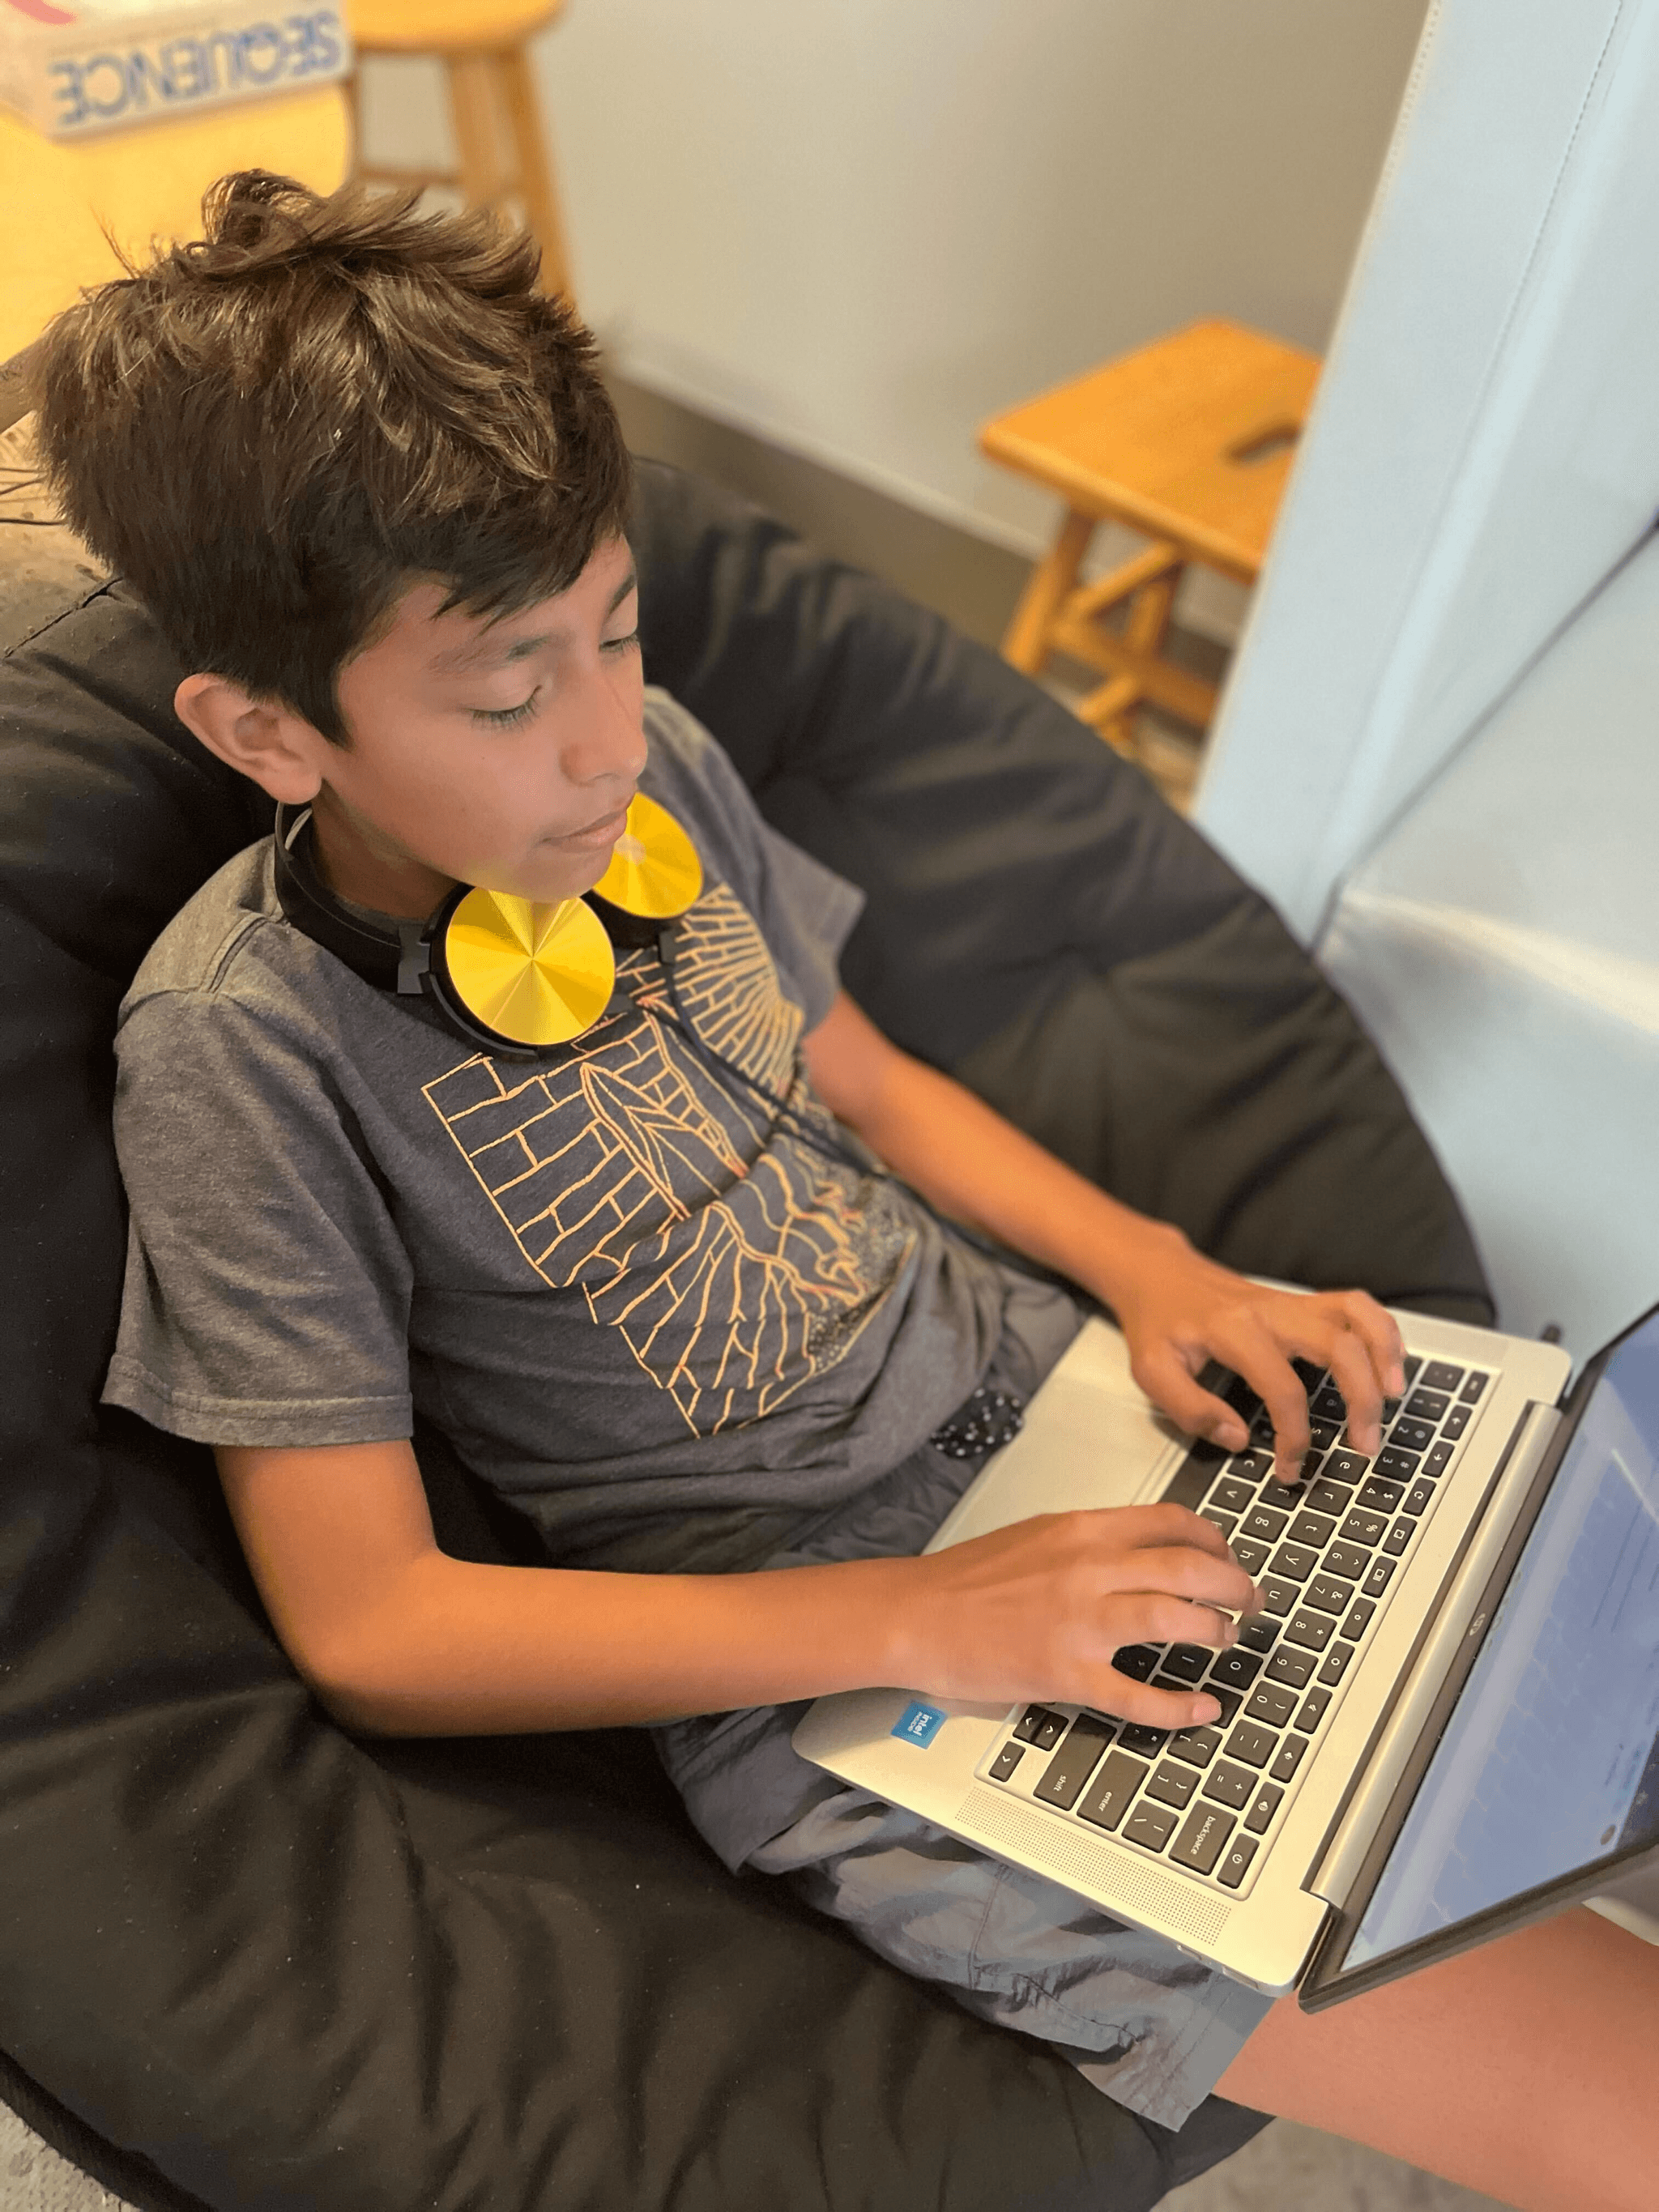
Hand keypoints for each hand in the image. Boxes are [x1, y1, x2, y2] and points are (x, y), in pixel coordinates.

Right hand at [896, 1504, 1256, 1729]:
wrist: (917, 1615)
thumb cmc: (969, 1579)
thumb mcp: (1037, 1535)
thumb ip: (1091, 1540)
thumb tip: (1144, 1550)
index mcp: (1082, 1529)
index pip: (1172, 1522)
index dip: (1214, 1540)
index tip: (1227, 1555)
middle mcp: (1089, 1568)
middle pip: (1190, 1567)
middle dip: (1234, 1584)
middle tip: (1250, 1601)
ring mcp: (1081, 1622)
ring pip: (1176, 1619)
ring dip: (1216, 1630)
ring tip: (1227, 1640)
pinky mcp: (1067, 1674)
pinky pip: (1138, 1696)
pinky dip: (1179, 1707)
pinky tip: (1203, 1709)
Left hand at [1102, 1224, 1405, 1482]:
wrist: (1159, 1274)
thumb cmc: (1158, 1323)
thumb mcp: (1153, 1371)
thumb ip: (1191, 1410)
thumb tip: (1240, 1439)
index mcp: (1233, 1330)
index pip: (1283, 1388)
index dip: (1294, 1437)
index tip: (1290, 1468)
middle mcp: (1271, 1311)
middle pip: (1338, 1345)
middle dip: (1361, 1397)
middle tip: (1366, 1444)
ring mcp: (1291, 1302)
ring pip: (1357, 1314)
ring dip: (1385, 1354)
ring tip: (1394, 1398)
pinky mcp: (1302, 1302)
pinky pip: (1355, 1305)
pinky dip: (1382, 1330)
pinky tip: (1390, 1363)